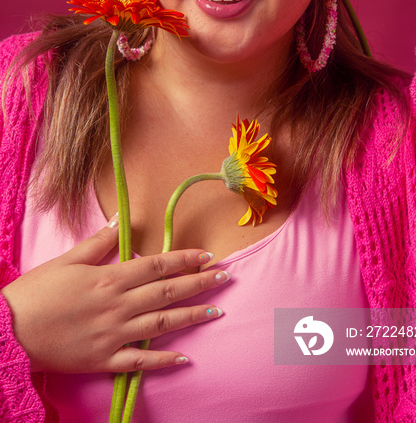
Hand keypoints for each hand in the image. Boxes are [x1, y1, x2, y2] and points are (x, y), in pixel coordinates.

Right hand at [1, 219, 228, 373]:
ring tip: (216, 311)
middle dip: (198, 284)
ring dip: (190, 317)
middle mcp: (118, 306)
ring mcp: (113, 335)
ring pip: (161, 325)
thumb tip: (123, 222)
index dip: (184, 260)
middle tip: (225, 278)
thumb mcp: (68, 260)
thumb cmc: (37, 292)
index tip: (207, 256)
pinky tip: (185, 358)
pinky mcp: (104, 360)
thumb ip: (99, 243)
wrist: (9, 331)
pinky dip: (162, 361)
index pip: (156, 265)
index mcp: (110, 279)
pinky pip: (139, 362)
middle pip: (166, 292)